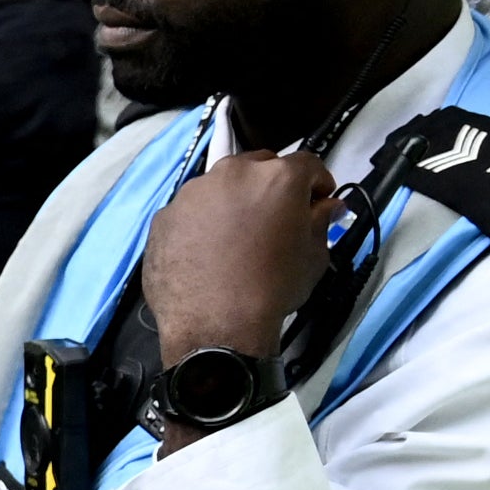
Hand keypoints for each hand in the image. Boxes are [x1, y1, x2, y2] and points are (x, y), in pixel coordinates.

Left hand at [138, 140, 337, 372]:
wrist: (216, 325)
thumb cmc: (272, 288)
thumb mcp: (313, 255)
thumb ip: (320, 221)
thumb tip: (326, 206)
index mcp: (277, 177)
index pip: (307, 164)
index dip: (316, 183)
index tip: (317, 201)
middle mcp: (232, 173)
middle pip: (258, 167)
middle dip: (271, 186)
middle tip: (275, 217)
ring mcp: (192, 193)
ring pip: (220, 186)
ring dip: (232, 201)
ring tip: (236, 237)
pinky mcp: (163, 216)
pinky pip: (190, 211)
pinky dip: (200, 222)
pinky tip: (205, 251)